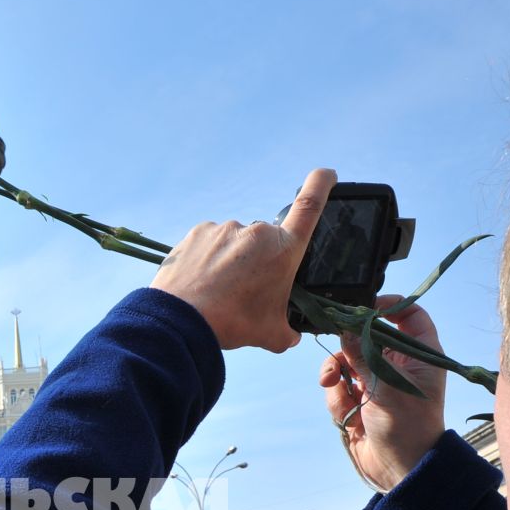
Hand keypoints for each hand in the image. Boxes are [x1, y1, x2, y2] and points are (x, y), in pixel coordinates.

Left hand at [152, 168, 335, 351]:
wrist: (183, 320)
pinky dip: (208, 260)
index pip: (310, 205)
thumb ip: (287, 331)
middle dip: (258, 262)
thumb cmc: (233, 323)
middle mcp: (257, 232)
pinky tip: (201, 282)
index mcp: (283, 249)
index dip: (321, 185)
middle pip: (265, 243)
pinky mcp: (198, 232)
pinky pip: (210, 244)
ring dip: (231, 262)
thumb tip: (289, 336)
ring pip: (235, 244)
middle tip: (244, 292)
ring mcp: (225, 229)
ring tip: (218, 291)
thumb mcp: (271, 333)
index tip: (327, 174)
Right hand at [320, 298, 448, 491]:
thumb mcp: (385, 386)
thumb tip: (344, 327)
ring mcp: (376, 382)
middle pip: (367, 335)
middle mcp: (397, 364)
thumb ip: (362, 355)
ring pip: (346, 361)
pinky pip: (339, 387)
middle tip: (335, 342)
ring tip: (332, 384)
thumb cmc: (407, 427)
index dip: (389, 306)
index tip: (364, 307)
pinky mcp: (358, 401)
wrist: (400, 470)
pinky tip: (347, 413)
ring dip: (335, 372)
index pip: (409, 315)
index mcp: (418, 355)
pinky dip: (337, 397)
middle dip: (348, 344)